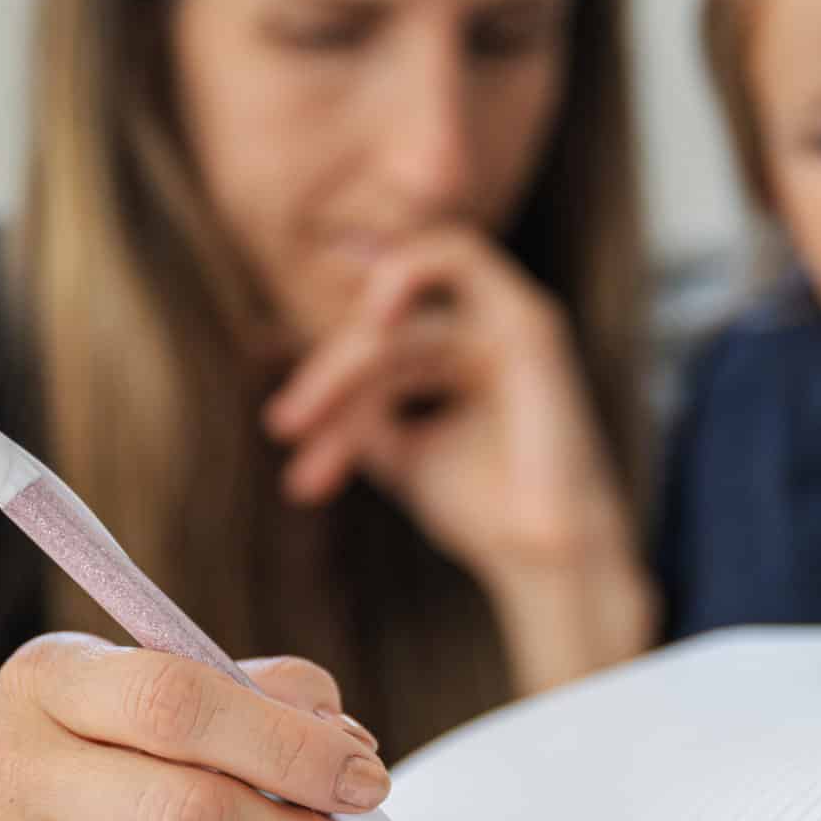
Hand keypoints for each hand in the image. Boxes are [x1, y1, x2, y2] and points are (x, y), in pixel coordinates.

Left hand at [261, 226, 636, 589]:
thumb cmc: (484, 511)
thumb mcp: (396, 444)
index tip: (274, 391)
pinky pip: (453, 261)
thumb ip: (357, 393)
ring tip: (297, 422)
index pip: (378, 325)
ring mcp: (512, 319)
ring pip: (400, 308)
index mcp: (465, 351)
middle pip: (379, 323)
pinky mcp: (529, 323)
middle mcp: (490, 327)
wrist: (545, 560)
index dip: (326, 343)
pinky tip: (372, 322)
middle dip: (324, 373)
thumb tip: (275, 339)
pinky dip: (404, 272)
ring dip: (342, 360)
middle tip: (285, 427)